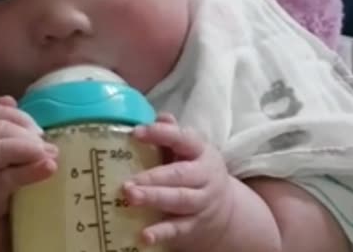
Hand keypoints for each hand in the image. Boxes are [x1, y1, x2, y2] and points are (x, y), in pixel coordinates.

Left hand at [123, 113, 234, 251]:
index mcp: (201, 152)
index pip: (183, 139)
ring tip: (130, 197)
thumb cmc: (193, 170)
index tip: (136, 133)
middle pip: (180, 175)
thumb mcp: (188, 149)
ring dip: (154, 199)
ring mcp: (201, 202)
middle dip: (153, 177)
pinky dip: (161, 232)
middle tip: (128, 180)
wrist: (224, 208)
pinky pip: (177, 229)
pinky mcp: (194, 225)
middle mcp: (204, 176)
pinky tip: (143, 235)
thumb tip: (160, 117)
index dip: (161, 134)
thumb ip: (172, 134)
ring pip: (179, 200)